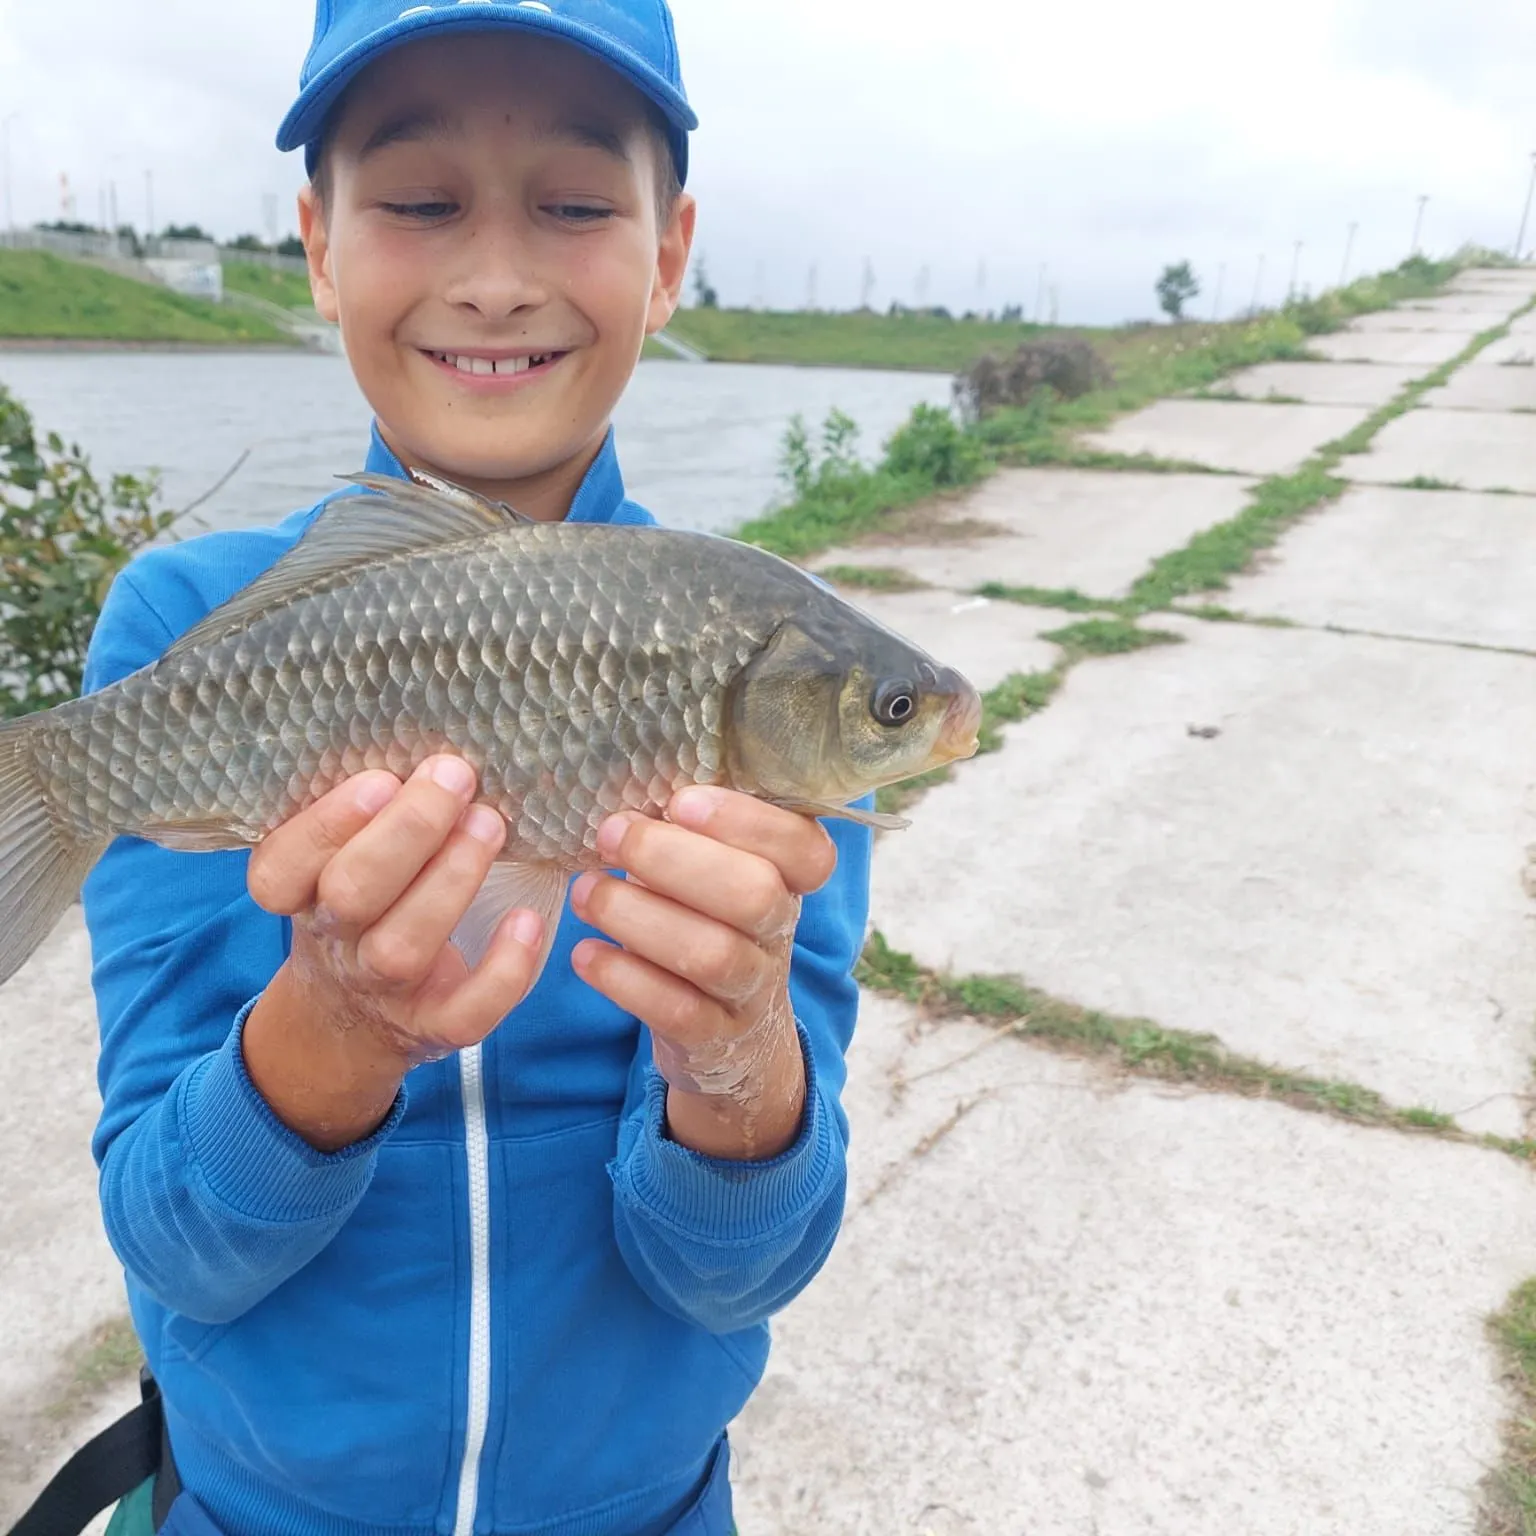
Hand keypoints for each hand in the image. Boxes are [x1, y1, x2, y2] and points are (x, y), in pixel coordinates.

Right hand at [242, 756, 543, 1149]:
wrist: (350, 1024)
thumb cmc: (362, 911)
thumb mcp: (339, 864)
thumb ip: (367, 816)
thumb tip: (430, 742)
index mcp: (301, 896)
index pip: (279, 868)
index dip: (325, 824)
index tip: (380, 778)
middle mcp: (336, 942)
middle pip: (351, 895)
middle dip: (406, 833)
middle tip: (455, 778)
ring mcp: (384, 990)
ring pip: (403, 947)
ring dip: (451, 880)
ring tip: (491, 824)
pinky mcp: (435, 1026)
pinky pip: (466, 1012)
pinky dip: (502, 969)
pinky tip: (529, 922)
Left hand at [569, 786, 837, 1160]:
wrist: (734, 1038)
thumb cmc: (710, 922)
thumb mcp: (719, 871)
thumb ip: (692, 831)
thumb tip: (621, 780)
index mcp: (791, 878)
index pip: (806, 847)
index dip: (749, 822)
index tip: (680, 800)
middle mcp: (781, 931)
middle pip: (753, 895)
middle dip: (673, 860)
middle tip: (611, 835)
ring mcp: (753, 989)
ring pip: (712, 954)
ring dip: (638, 916)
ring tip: (584, 892)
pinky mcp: (714, 1037)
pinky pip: (675, 1010)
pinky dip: (624, 979)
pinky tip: (585, 954)